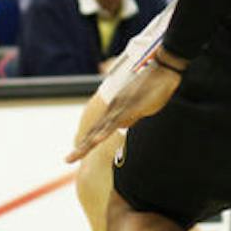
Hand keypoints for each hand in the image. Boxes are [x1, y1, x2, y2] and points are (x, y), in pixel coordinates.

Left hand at [66, 60, 181, 161]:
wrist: (163, 71)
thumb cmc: (154, 87)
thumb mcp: (141, 107)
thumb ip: (130, 117)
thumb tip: (122, 127)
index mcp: (116, 109)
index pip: (97, 128)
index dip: (87, 141)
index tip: (76, 154)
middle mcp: (114, 108)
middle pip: (94, 131)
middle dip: (81, 147)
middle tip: (67, 160)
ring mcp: (121, 107)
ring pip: (101, 128)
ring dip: (89, 143)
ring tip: (75, 155)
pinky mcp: (131, 107)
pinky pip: (116, 122)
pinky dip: (105, 132)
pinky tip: (97, 140)